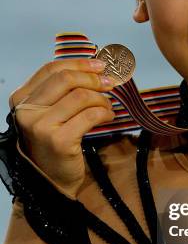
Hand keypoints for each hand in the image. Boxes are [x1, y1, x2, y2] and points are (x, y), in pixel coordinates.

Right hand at [9, 58, 114, 197]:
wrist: (50, 180)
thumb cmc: (53, 142)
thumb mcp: (49, 113)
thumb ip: (63, 91)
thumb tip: (95, 67)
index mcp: (21, 98)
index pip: (51, 69)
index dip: (79, 63)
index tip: (100, 65)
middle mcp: (26, 111)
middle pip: (66, 79)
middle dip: (93, 79)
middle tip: (109, 84)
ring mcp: (41, 126)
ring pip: (81, 96)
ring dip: (101, 99)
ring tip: (107, 108)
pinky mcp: (59, 141)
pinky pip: (90, 116)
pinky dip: (104, 113)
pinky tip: (108, 117)